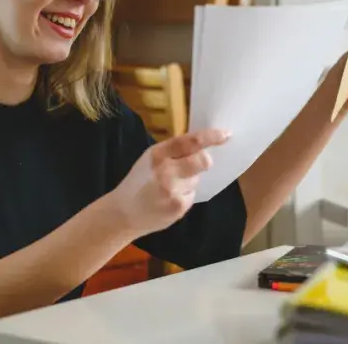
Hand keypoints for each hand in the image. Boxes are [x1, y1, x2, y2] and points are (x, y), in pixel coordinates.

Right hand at [108, 129, 230, 235]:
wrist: (122, 213)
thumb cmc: (138, 182)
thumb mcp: (150, 159)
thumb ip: (173, 152)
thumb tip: (202, 146)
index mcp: (158, 153)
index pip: (190, 141)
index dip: (211, 137)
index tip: (226, 134)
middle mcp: (166, 171)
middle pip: (202, 161)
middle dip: (206, 161)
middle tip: (203, 162)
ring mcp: (173, 190)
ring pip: (197, 179)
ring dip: (190, 180)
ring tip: (171, 187)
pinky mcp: (178, 207)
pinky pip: (192, 195)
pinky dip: (185, 195)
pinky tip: (169, 199)